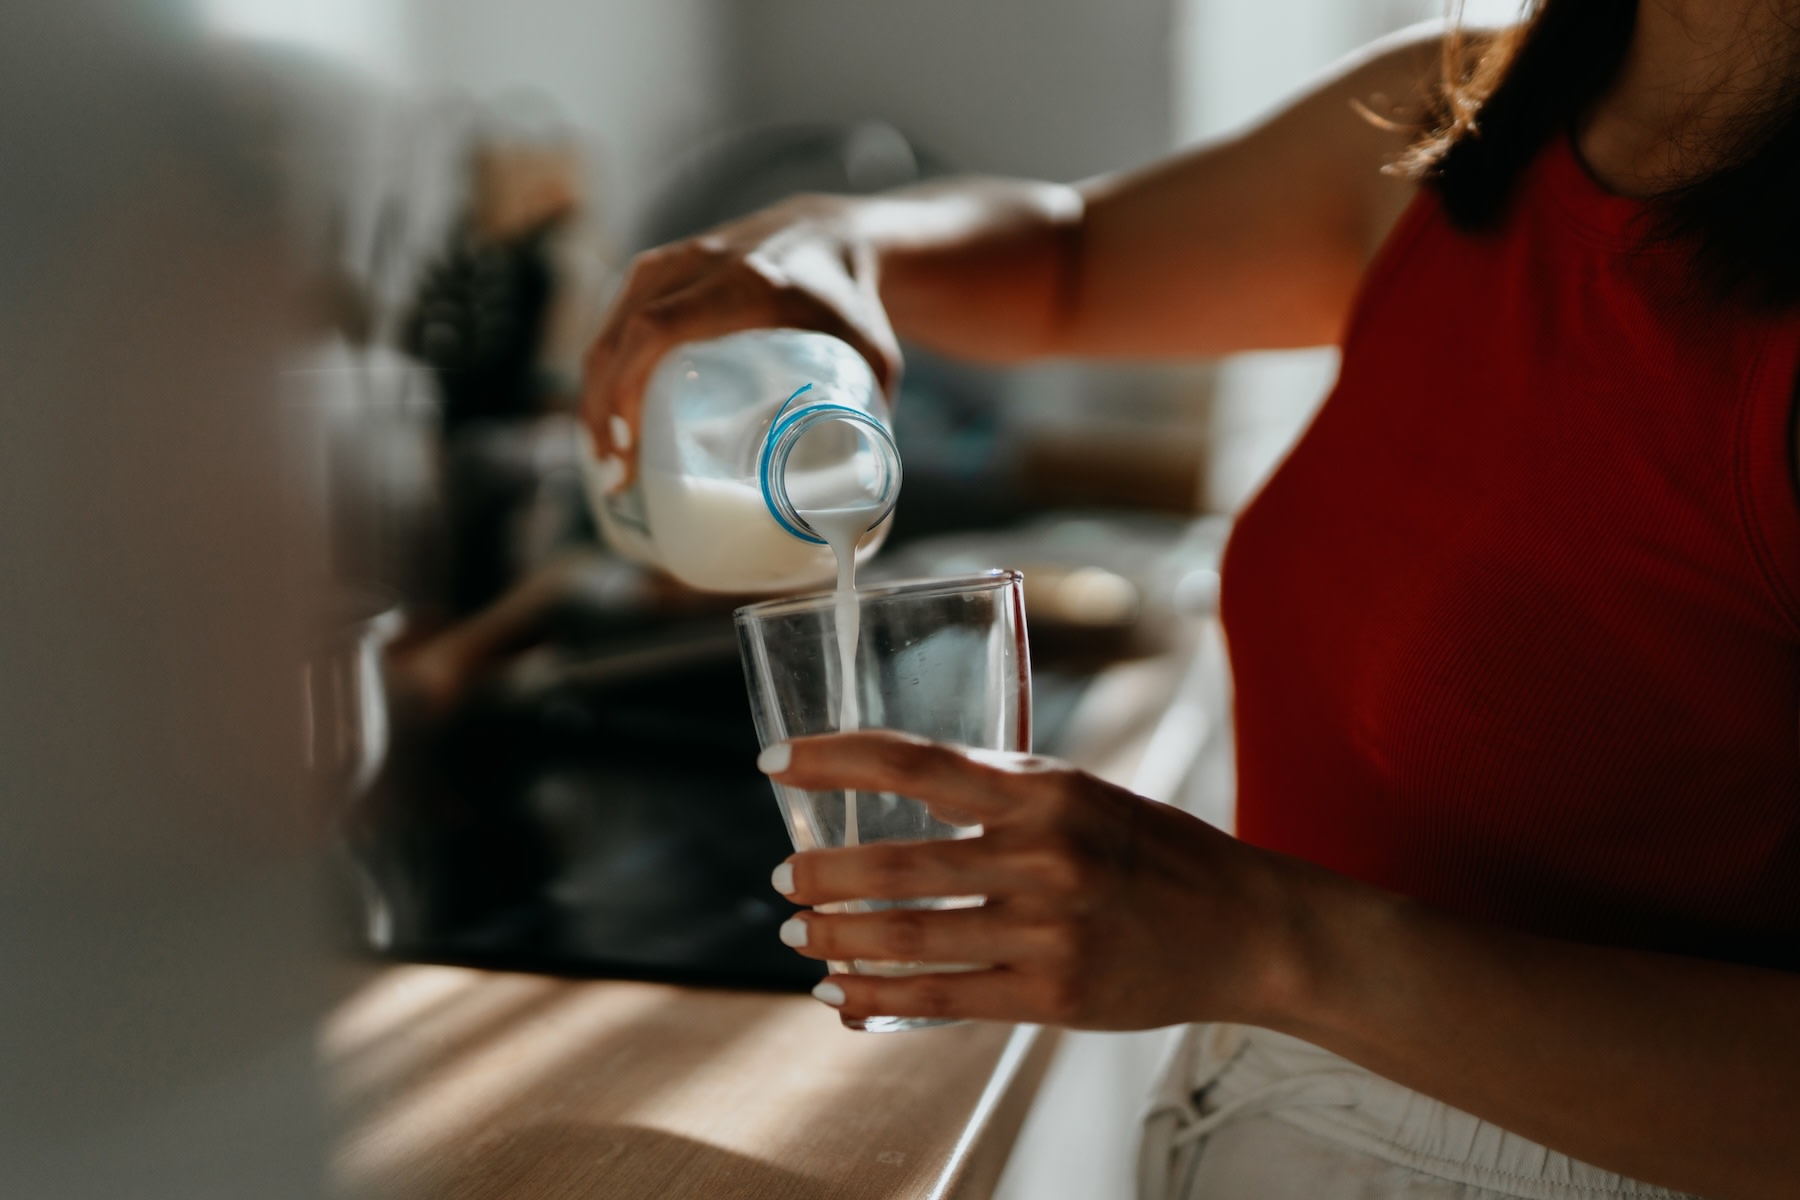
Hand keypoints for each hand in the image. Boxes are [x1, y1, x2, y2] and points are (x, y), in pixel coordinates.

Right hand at [580, 196, 902, 489]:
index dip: (627, 389)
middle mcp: (699, 264)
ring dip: (595, 393)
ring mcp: (673, 260)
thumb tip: (857, 511)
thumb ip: (869, 424)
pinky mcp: (660, 268)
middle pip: (621, 336)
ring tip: (608, 456)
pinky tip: (607, 414)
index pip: (657, 330)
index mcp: (746, 284)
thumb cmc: (854, 304)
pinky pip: (614, 320)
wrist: (834, 233)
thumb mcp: (872, 358)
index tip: (629, 447)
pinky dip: (604, 369)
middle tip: (615, 473)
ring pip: (609, 329)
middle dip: (602, 409)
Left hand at [761, 731, 1303, 1029]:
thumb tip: (897, 788)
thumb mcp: (1080, 793)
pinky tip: (843, 995)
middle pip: (895, 865)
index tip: (775, 762)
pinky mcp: (1054, 995)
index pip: (914, 763)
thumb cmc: (1151, 852)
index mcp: (1044, 790)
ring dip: (836, 938)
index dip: (834, 759)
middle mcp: (1044, 855)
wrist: (1245, 927)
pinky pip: (942, 997)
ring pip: (908, 937)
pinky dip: (879, 996)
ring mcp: (1049, 931)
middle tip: (782, 880)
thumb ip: (997, 792)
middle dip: (820, 875)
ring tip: (800, 936)